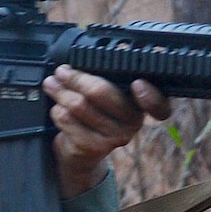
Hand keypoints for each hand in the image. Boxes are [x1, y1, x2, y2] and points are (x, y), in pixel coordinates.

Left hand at [45, 68, 171, 197]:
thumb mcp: (107, 96)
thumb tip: (82, 59)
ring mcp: (115, 137)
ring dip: (60, 91)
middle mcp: (133, 123)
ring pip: (79, 104)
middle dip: (76, 77)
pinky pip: (67, 119)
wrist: (82, 153)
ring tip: (51, 84)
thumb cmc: (95, 116)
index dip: (150, 95)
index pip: (158, 104)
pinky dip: (57, 110)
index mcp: (140, 105)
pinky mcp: (94, 147)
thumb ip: (106, 78)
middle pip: (101, 92)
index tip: (137, 84)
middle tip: (62, 71)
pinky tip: (57, 107)